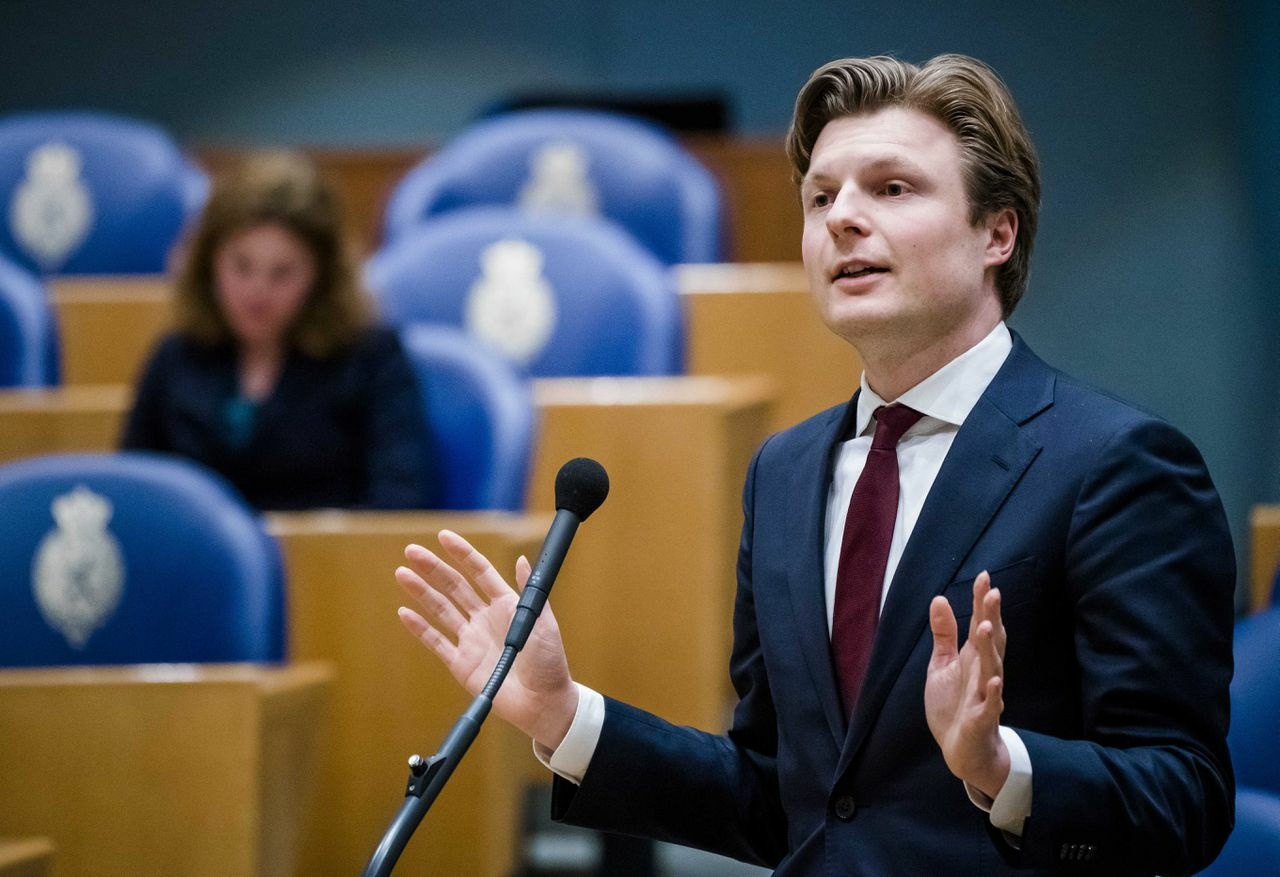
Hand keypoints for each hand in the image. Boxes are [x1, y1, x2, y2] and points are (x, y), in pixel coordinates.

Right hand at [396, 529, 578, 750]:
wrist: (543, 703)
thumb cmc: (549, 662)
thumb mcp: (543, 622)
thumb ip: (528, 592)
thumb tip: (521, 559)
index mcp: (505, 605)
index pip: (479, 572)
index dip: (462, 554)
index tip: (444, 537)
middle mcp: (485, 618)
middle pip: (454, 587)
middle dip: (433, 568)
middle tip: (411, 551)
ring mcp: (471, 640)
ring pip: (441, 609)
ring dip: (421, 592)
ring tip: (402, 573)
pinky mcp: (461, 664)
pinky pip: (436, 642)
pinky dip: (420, 628)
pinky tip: (405, 612)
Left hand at [924, 571, 1010, 799]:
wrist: (961, 749)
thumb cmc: (954, 704)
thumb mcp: (942, 664)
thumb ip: (944, 634)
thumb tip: (939, 598)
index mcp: (974, 657)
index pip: (980, 624)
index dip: (982, 602)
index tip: (985, 576)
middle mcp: (983, 672)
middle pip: (990, 641)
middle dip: (991, 617)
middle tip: (993, 592)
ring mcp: (984, 695)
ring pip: (991, 668)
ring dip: (991, 649)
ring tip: (988, 626)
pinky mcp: (981, 719)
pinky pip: (989, 705)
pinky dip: (993, 694)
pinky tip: (995, 682)